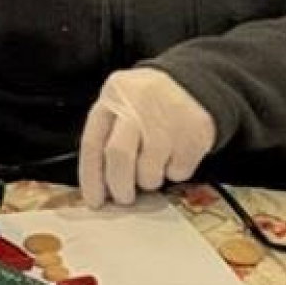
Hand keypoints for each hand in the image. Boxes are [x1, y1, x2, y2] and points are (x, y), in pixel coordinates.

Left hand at [78, 68, 215, 207]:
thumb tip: (99, 188)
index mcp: (113, 97)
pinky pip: (177, 172)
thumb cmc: (147, 104)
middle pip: (119, 156)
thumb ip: (106, 140)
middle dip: (119, 186)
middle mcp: (139, 104)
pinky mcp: (194, 132)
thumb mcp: (120, 107)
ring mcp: (168, 118)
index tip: (95, 200)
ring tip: (154, 164)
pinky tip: (174, 153)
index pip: (93, 143)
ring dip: (149, 180)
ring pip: (148, 171)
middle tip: (124, 196)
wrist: (191, 84)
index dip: (91, 178)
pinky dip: (174, 172)